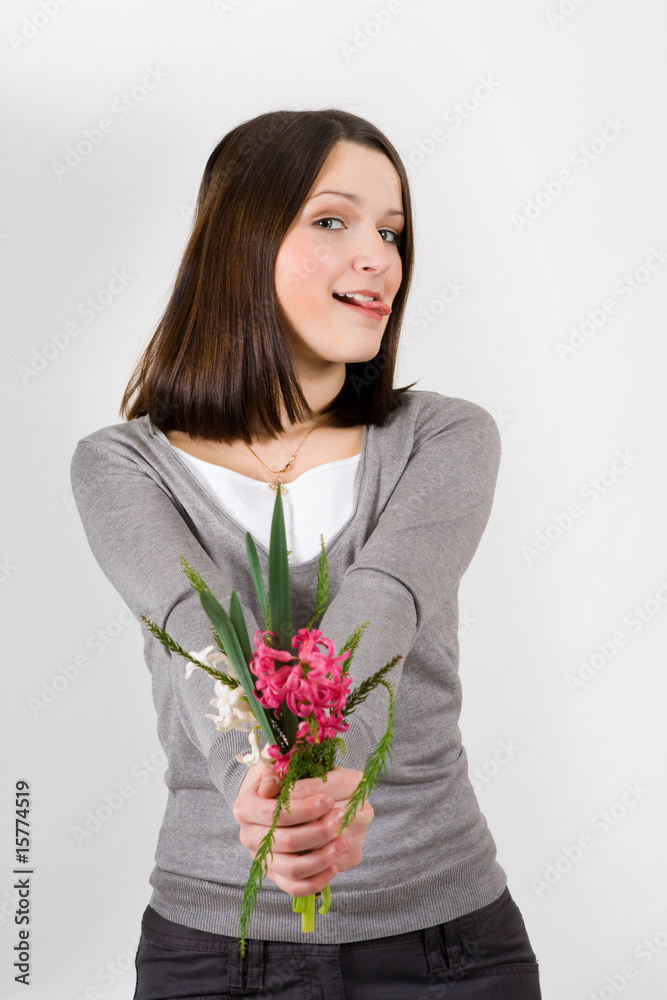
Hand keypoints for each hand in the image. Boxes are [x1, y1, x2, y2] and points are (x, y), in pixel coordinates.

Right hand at [233, 763, 373, 897]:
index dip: (305, 809)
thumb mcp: (275, 766)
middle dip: (319, 830)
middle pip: (287, 841)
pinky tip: (335, 866)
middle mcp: (249, 836)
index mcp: (245, 807)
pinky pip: (296, 887)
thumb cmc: (278, 779)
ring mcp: (263, 859)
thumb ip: (278, 771)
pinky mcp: (276, 875)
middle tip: (341, 817)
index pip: (277, 814)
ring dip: (322, 857)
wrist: (269, 799)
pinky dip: (317, 881)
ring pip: (293, 869)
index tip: (329, 799)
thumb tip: (274, 780)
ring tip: (342, 842)